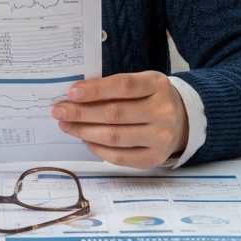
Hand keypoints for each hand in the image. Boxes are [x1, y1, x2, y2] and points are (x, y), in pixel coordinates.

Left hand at [51, 71, 188, 168]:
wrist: (181, 119)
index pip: (123, 86)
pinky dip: (98, 148)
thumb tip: (76, 96)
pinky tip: (84, 139)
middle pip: (115, 114)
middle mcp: (163, 112)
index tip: (71, 92)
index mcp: (157, 85)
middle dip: (82, 113)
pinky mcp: (154, 158)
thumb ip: (114, 87)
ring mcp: (161, 137)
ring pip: (115, 137)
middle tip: (59, 111)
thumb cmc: (150, 96)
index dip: (95, 90)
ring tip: (66, 125)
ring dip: (84, 131)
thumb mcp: (140, 82)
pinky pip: (120, 157)